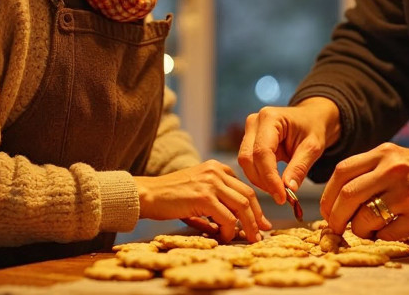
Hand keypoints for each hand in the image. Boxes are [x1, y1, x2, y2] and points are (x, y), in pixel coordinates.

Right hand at [134, 160, 270, 241]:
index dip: (255, 206)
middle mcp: (216, 171)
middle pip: (248, 195)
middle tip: (261, 232)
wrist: (147, 194)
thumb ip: (215, 204)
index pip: (244, 186)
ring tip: (250, 239)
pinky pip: (227, 217)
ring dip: (249, 225)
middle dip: (257, 216)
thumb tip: (231, 226)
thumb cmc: (168, 198)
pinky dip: (229, 230)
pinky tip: (224, 237)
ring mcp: (210, 182)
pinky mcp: (203, 196)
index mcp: (216, 168)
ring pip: (242, 206)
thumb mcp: (196, 192)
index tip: (259, 221)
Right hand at [237, 98, 340, 203]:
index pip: (262, 152)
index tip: (282, 196)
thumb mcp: (313, 147)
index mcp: (270, 118)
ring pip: (245, 163)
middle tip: (281, 197)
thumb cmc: (313, 128)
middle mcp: (254, 122)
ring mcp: (249, 131)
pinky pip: (249, 163)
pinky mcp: (249, 141)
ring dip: (260, 181)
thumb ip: (299, 168)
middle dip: (263, 181)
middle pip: (248, 158)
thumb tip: (288, 190)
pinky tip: (274, 183)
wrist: (311, 118)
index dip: (270, 177)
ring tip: (280, 191)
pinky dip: (260, 176)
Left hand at [320, 143, 408, 240]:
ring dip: (358, 230)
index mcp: (383, 154)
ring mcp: (406, 194)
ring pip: (365, 218)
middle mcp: (393, 170)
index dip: (328, 195)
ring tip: (365, 230)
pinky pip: (387, 233)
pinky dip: (379, 237)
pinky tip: (385, 232)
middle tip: (336, 227)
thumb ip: (369, 170)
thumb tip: (338, 197)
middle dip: (335, 217)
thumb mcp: (396, 158)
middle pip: (348, 196)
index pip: (342, 172)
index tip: (327, 210)